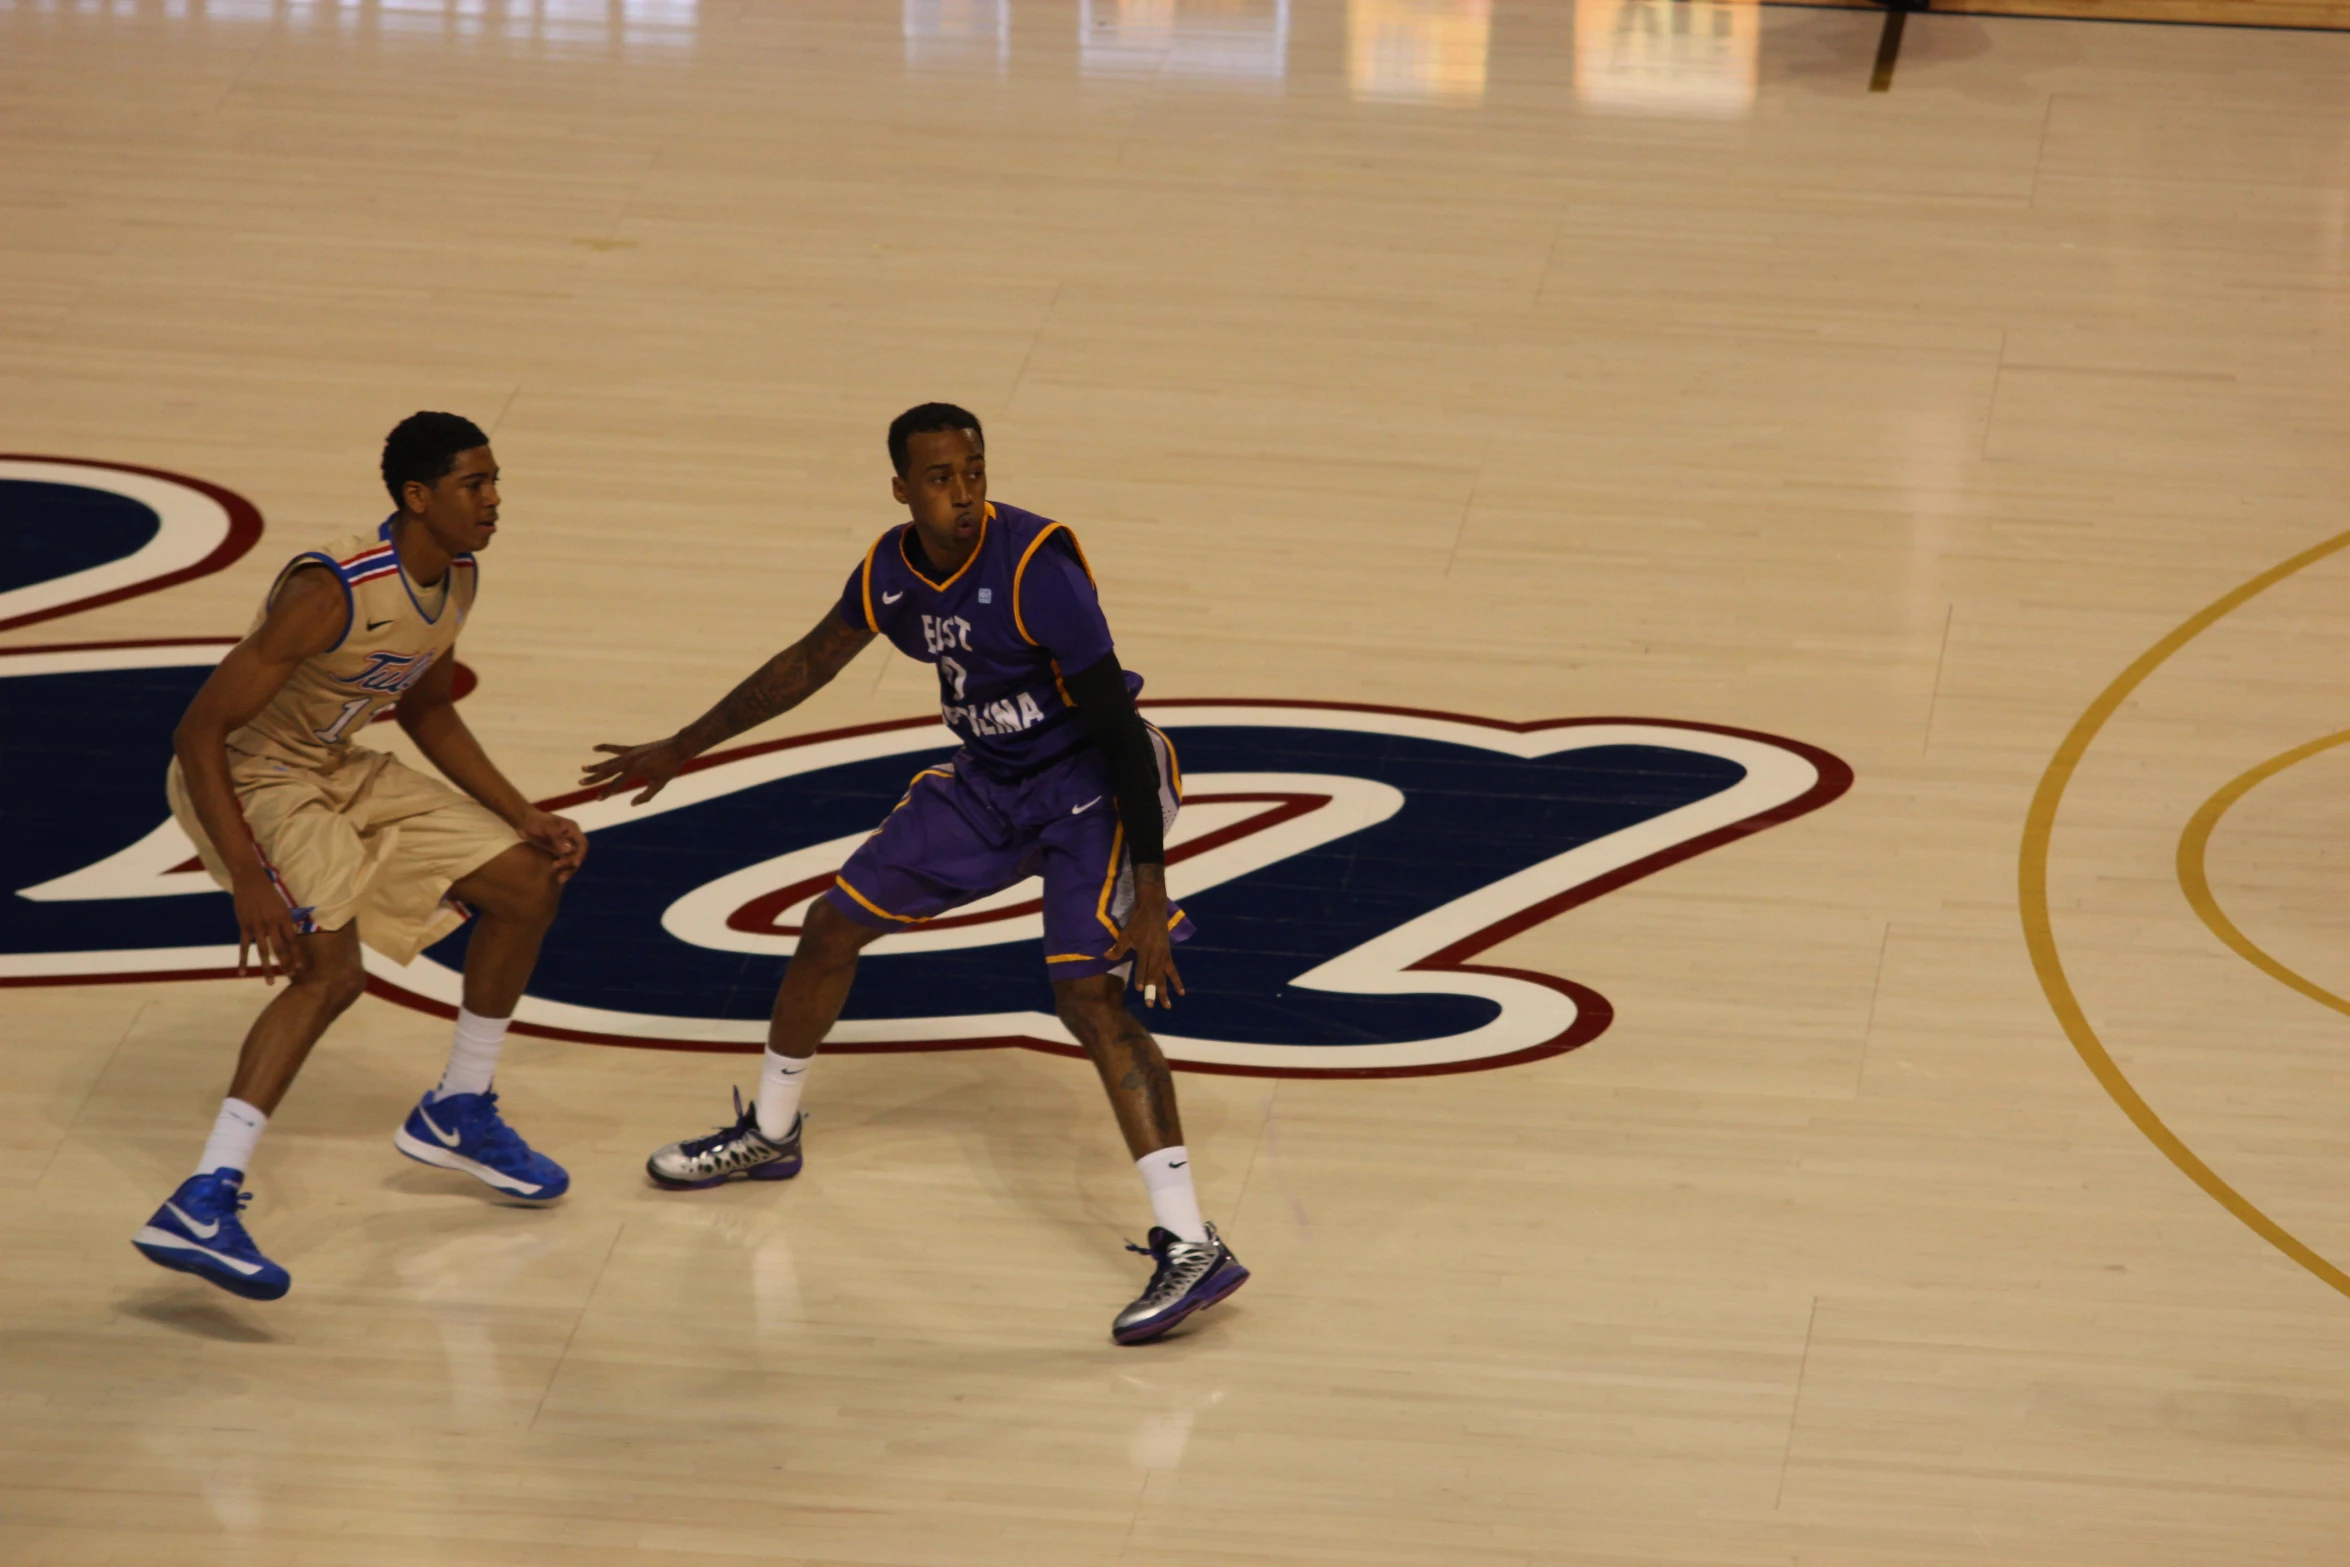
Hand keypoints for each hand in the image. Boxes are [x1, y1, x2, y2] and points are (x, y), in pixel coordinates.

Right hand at [229, 866, 305, 985]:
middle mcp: (272, 923)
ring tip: (270, 982)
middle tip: (290, 977)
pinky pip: (244, 945)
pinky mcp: (244, 925)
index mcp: (284, 917)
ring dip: (267, 967)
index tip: (301, 968)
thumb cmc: (269, 891)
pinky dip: (242, 959)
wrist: (250, 878)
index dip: (297, 955)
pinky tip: (242, 972)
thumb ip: (285, 920)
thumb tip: (291, 934)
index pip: (293, 940)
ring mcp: (257, 925)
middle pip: (281, 948)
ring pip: (263, 950)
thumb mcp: (282, 904)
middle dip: (286, 964)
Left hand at [515, 807, 587, 882]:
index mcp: (572, 829)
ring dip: (567, 869)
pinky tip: (557, 876)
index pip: (582, 843)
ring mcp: (564, 844)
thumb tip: (569, 851)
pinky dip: (561, 868)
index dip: (580, 854)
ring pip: (571, 859)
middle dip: (572, 865)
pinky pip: (562, 860)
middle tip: (563, 874)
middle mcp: (570, 837)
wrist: (522, 821)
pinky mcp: (556, 850)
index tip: (575, 863)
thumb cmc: (535, 821)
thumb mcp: (547, 828)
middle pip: (577, 853)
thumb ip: (557, 839)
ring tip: (560, 879)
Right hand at [581, 735, 694, 804]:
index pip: (617, 784)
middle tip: (580, 782)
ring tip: (583, 768)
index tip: (597, 799)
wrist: (677, 748)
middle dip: (594, 778)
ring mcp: (630, 754)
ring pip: (609, 761)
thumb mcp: (659, 784)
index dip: (607, 793)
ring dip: (596, 765)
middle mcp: (629, 761)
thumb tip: (631, 804)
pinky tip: (595, 748)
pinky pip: (616, 748)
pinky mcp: (633, 749)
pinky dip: (605, 748)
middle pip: (607, 771)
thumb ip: (646, 796)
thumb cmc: (669, 768)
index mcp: (635, 771)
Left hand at [1107, 863, 1183, 1009]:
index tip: (1139, 989)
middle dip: (1152, 990)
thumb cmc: (1137, 921)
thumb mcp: (1125, 933)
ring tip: (1167, 1006)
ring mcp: (1163, 954)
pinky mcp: (1168, 953)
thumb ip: (1118, 948)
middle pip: (1154, 975)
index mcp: (1145, 948)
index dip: (1141, 977)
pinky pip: (1172, 970)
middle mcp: (1156, 953)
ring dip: (1165, 991)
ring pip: (1164, 976)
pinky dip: (1176, 981)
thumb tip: (1106, 957)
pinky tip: (1181, 991)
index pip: (1142, 966)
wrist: (1153, 908)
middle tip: (1151, 1005)